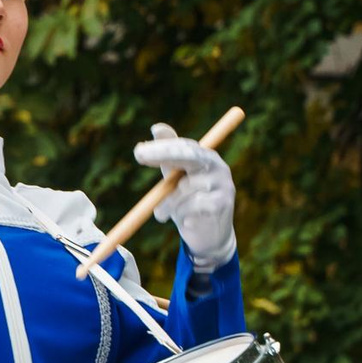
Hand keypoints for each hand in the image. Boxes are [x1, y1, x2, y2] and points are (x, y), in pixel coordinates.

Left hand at [134, 121, 236, 269]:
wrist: (210, 235)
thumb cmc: (190, 201)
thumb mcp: (177, 176)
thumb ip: (168, 154)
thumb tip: (157, 127)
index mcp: (206, 157)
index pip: (184, 146)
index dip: (161, 146)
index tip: (138, 151)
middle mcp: (218, 166)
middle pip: (189, 154)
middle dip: (163, 152)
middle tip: (139, 154)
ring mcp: (223, 184)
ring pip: (182, 188)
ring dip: (165, 204)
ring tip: (165, 214)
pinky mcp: (222, 204)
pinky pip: (189, 207)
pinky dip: (178, 215)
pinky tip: (185, 221)